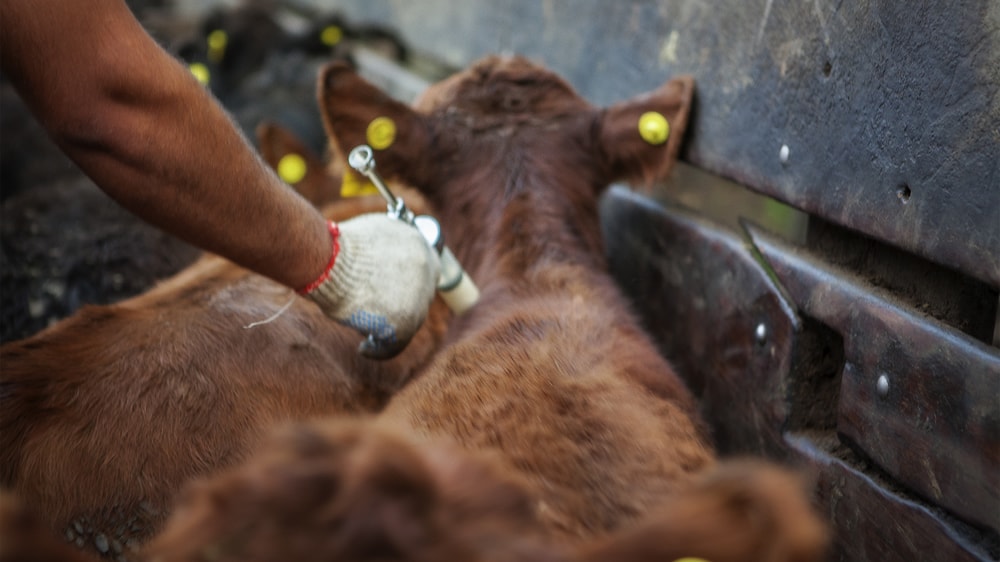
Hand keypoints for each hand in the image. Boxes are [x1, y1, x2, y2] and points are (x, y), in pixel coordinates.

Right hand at [305, 214, 439, 358]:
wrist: (329, 260)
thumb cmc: (338, 248)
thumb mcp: (372, 235)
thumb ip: (386, 249)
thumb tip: (382, 263)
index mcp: (419, 243)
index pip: (426, 270)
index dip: (410, 284)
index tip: (395, 294)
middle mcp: (426, 269)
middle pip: (421, 297)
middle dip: (402, 306)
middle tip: (381, 314)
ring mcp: (419, 296)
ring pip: (410, 320)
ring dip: (391, 328)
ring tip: (367, 335)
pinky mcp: (405, 322)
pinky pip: (396, 343)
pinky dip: (380, 349)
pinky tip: (364, 349)